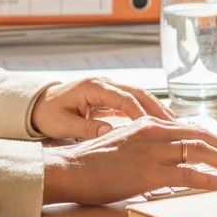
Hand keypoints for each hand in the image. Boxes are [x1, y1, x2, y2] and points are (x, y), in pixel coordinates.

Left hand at [29, 76, 175, 139]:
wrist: (39, 104)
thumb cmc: (49, 114)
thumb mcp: (63, 125)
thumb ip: (86, 128)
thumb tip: (110, 132)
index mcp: (93, 87)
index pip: (124, 98)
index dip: (140, 113)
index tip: (154, 129)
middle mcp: (105, 83)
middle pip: (139, 93)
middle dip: (158, 109)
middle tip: (177, 126)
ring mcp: (110, 88)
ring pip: (140, 96)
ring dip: (158, 109)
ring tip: (177, 126)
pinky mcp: (112, 97)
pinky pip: (135, 102)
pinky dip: (149, 112)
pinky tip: (162, 125)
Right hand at [41, 116, 216, 204]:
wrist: (70, 169)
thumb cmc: (93, 160)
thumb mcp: (124, 141)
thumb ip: (147, 142)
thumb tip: (168, 152)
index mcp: (148, 122)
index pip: (190, 126)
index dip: (213, 137)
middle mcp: (153, 131)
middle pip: (201, 135)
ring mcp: (152, 151)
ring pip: (199, 151)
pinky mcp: (148, 172)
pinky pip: (188, 175)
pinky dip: (210, 180)